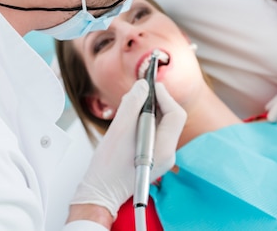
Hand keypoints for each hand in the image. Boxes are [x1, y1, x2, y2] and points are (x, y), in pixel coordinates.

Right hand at [70, 80, 185, 219]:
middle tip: (139, 93)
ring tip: (131, 106)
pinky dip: (145, 121)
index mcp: (163, 149)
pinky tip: (130, 121)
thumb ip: (133, 104)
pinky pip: (156, 132)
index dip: (164, 96)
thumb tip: (143, 86)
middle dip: (157, 101)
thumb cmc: (107, 168)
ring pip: (163, 123)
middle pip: (171, 117)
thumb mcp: (118, 130)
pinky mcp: (155, 156)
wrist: (101, 192)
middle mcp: (168, 154)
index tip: (150, 85)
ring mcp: (163, 156)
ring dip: (149, 111)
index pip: (175, 114)